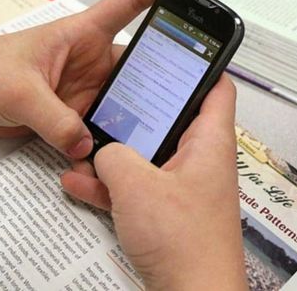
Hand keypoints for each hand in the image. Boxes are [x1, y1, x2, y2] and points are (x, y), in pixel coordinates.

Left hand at [0, 0, 199, 158]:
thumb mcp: (19, 91)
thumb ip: (55, 119)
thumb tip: (87, 144)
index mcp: (82, 33)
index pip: (130, 2)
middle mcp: (91, 60)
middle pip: (140, 65)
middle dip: (165, 78)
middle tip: (191, 95)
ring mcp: (86, 89)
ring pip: (126, 102)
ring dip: (137, 118)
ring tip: (157, 135)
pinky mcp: (74, 114)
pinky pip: (103, 128)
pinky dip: (110, 143)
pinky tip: (119, 158)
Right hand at [61, 77, 247, 290]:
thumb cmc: (187, 244)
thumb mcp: (137, 186)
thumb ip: (114, 156)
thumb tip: (102, 150)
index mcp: (210, 141)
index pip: (217, 87)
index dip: (198, 65)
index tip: (170, 51)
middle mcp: (200, 160)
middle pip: (170, 119)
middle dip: (134, 112)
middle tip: (108, 98)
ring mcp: (183, 187)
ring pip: (147, 155)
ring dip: (114, 153)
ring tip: (82, 145)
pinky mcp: (167, 214)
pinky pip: (137, 188)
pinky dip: (111, 185)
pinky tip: (79, 184)